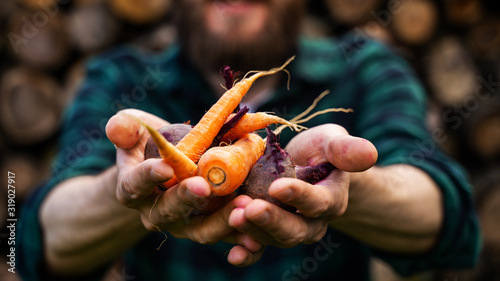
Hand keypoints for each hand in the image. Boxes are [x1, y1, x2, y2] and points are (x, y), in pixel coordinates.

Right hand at [106, 109, 263, 264]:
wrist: (166, 170)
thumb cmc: (148, 146)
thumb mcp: (132, 129)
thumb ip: (124, 128)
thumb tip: (118, 130)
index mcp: (133, 188)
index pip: (135, 184)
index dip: (147, 177)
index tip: (164, 167)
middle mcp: (156, 212)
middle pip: (169, 210)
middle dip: (187, 199)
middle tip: (204, 187)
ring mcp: (184, 224)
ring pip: (200, 230)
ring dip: (222, 221)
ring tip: (243, 206)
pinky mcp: (210, 227)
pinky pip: (225, 237)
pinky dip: (241, 238)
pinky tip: (257, 235)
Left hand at [227, 124, 376, 247]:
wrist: (306, 167)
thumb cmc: (320, 151)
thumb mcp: (332, 142)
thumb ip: (345, 149)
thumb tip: (369, 153)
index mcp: (331, 199)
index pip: (317, 202)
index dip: (299, 196)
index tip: (278, 186)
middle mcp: (313, 222)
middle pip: (295, 230)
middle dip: (272, 221)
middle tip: (249, 209)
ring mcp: (290, 230)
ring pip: (273, 238)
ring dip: (253, 230)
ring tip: (234, 216)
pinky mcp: (269, 233)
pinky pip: (259, 248)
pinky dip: (247, 253)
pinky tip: (233, 255)